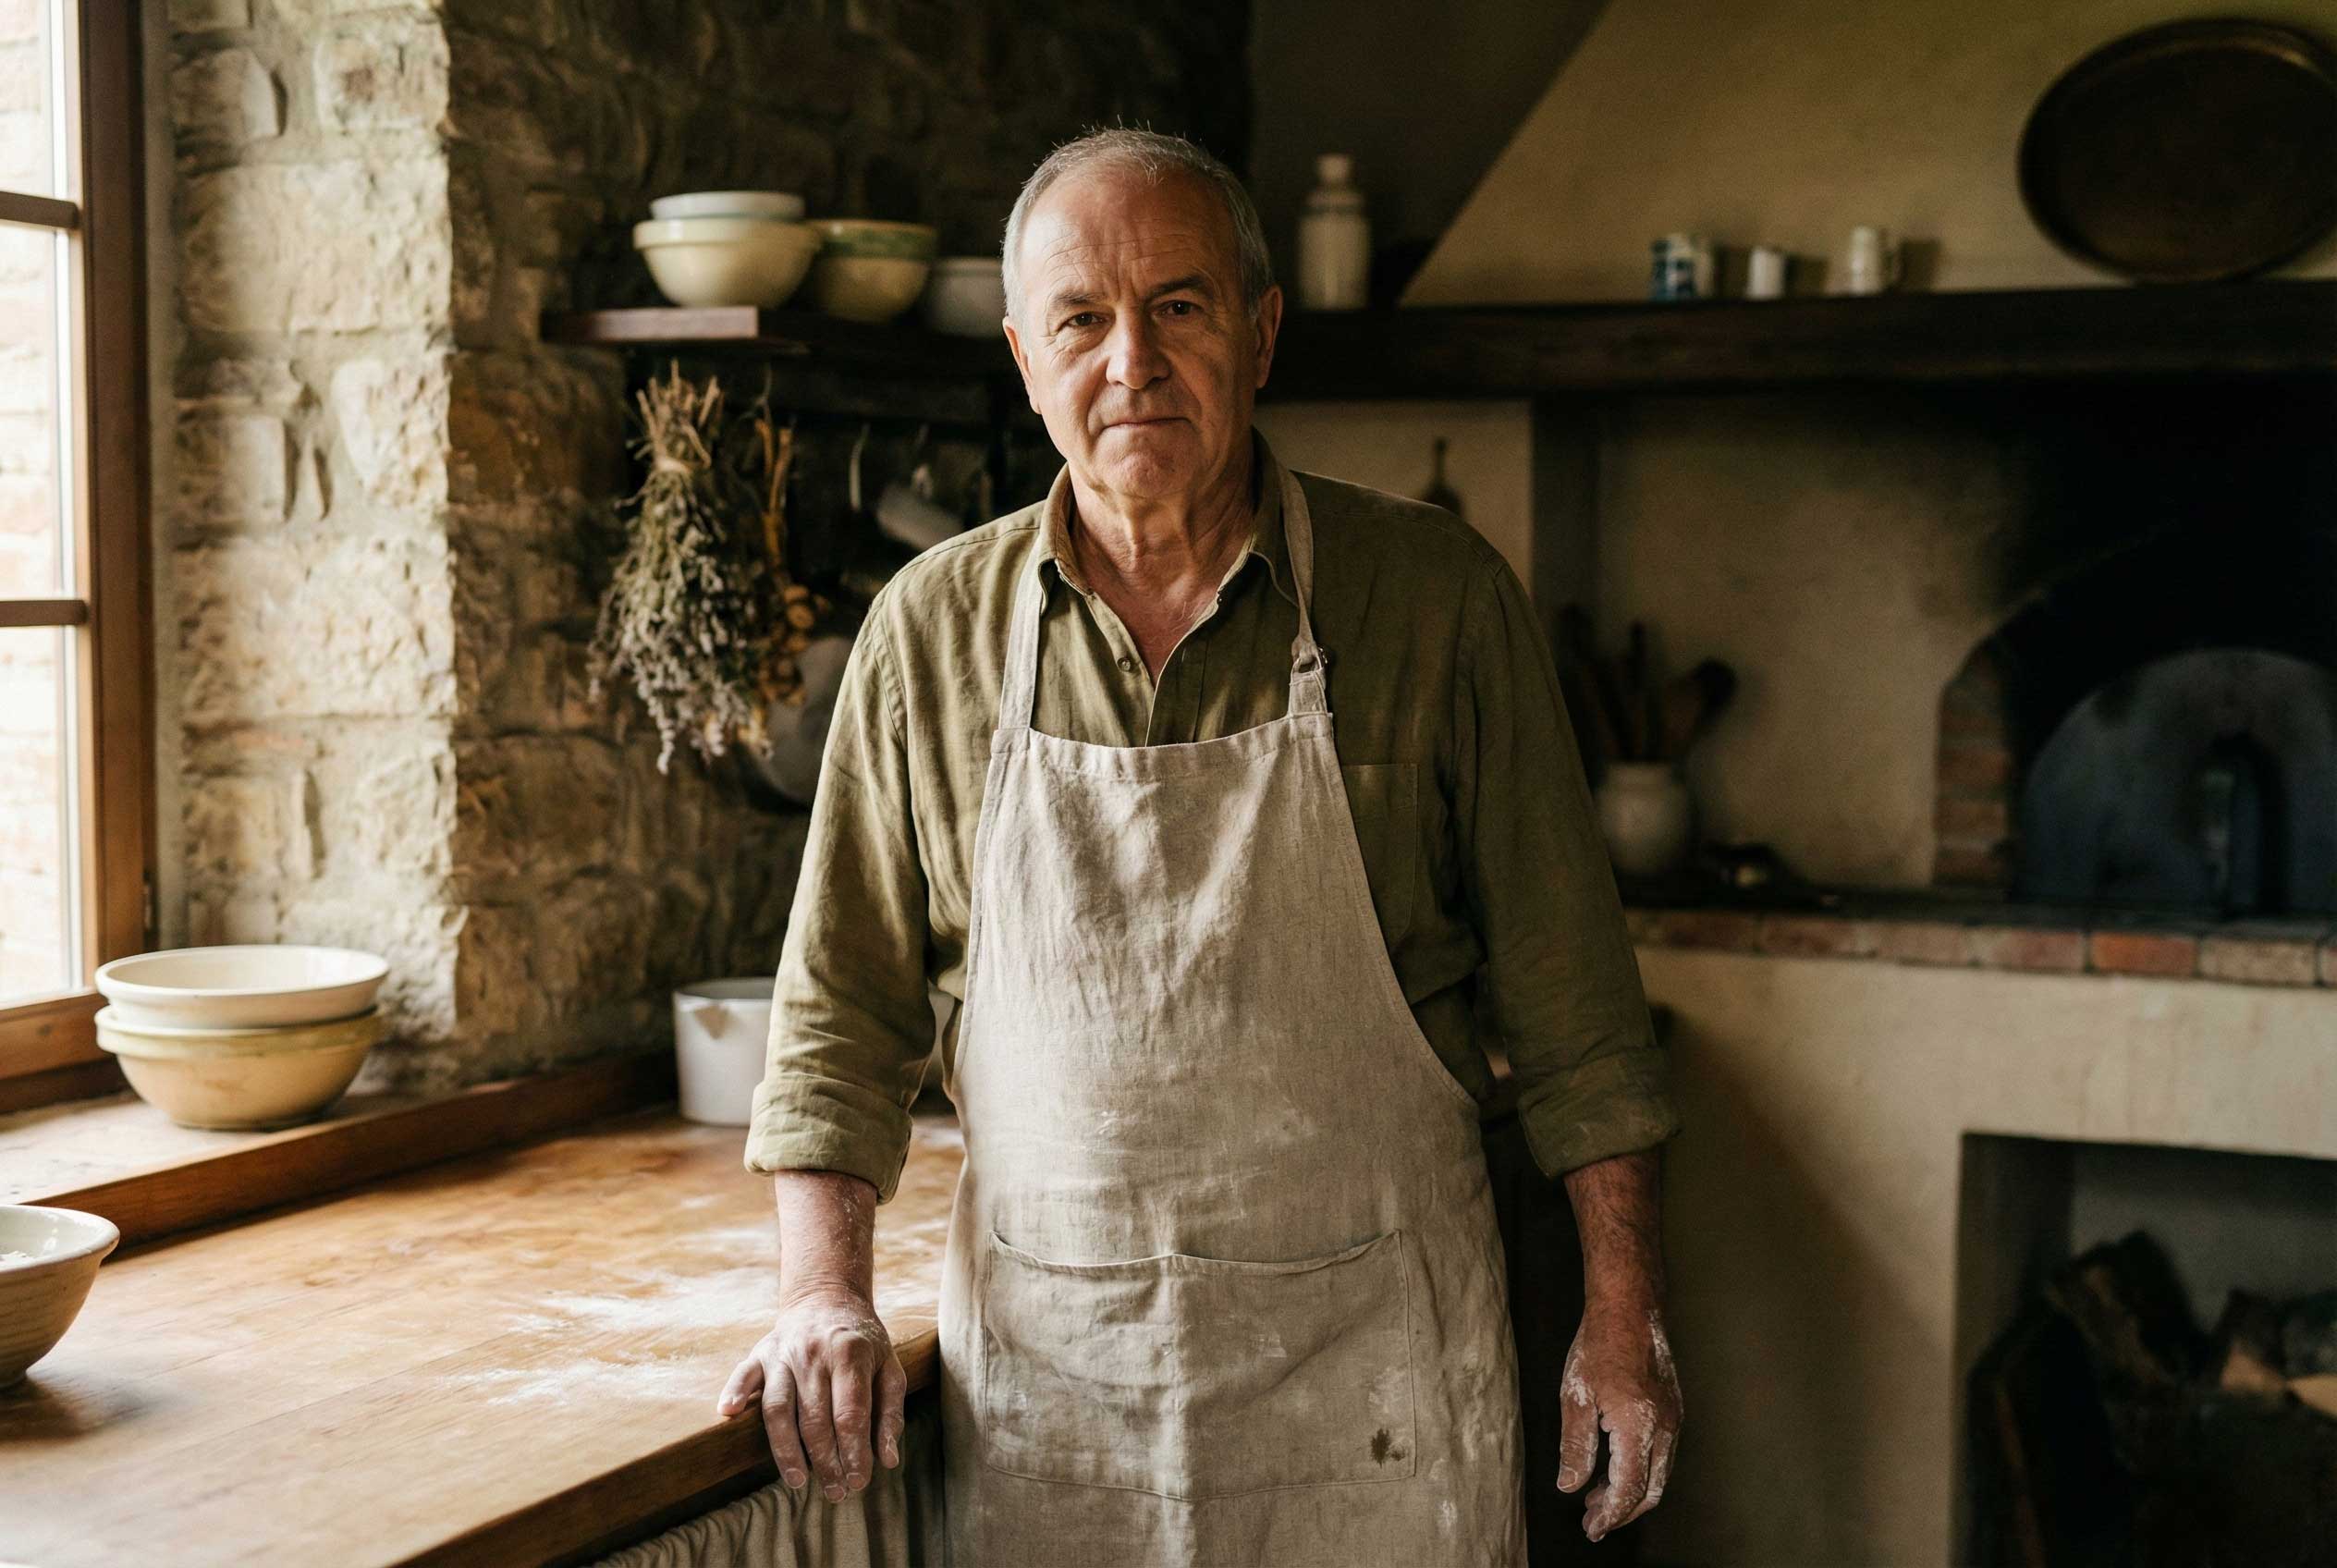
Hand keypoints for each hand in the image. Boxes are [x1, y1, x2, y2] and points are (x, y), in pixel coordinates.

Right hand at [716, 1284, 906, 1501]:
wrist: (826, 1297)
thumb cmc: (862, 1341)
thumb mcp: (889, 1367)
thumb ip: (890, 1413)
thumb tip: (888, 1460)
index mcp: (851, 1352)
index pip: (851, 1412)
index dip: (854, 1452)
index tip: (858, 1481)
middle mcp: (814, 1352)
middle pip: (815, 1418)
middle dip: (825, 1461)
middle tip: (835, 1492)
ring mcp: (783, 1352)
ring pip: (778, 1407)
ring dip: (786, 1449)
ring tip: (798, 1481)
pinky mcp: (759, 1353)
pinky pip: (743, 1375)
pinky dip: (733, 1393)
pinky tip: (728, 1415)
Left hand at [1555, 1297, 1682, 1540]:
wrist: (1630, 1309)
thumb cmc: (1598, 1346)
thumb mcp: (1576, 1396)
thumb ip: (1575, 1446)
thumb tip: (1569, 1486)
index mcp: (1638, 1426)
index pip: (1629, 1489)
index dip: (1610, 1515)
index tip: (1591, 1528)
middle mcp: (1665, 1428)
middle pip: (1650, 1491)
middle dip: (1622, 1512)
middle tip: (1592, 1522)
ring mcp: (1675, 1420)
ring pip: (1659, 1477)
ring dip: (1631, 1494)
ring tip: (1596, 1499)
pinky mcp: (1675, 1412)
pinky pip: (1663, 1457)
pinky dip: (1641, 1473)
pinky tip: (1614, 1469)